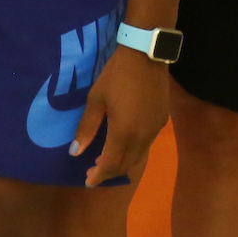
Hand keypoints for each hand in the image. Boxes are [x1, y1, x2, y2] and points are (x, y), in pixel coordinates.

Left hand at [71, 45, 167, 186]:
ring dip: (122, 162)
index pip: (111, 164)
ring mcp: (155, 130)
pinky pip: (146, 145)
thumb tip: (75, 152)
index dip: (99, 175)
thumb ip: (86, 128)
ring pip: (138, 157)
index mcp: (124, 132)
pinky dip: (133, 151)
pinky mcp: (162, 122)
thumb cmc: (116, 75)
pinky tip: (122, 143)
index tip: (88, 181)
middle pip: (126, 165)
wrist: (146, 55)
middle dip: (109, 171)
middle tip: (93, 171)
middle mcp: (142, 137)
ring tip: (104, 159)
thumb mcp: (96, 100)